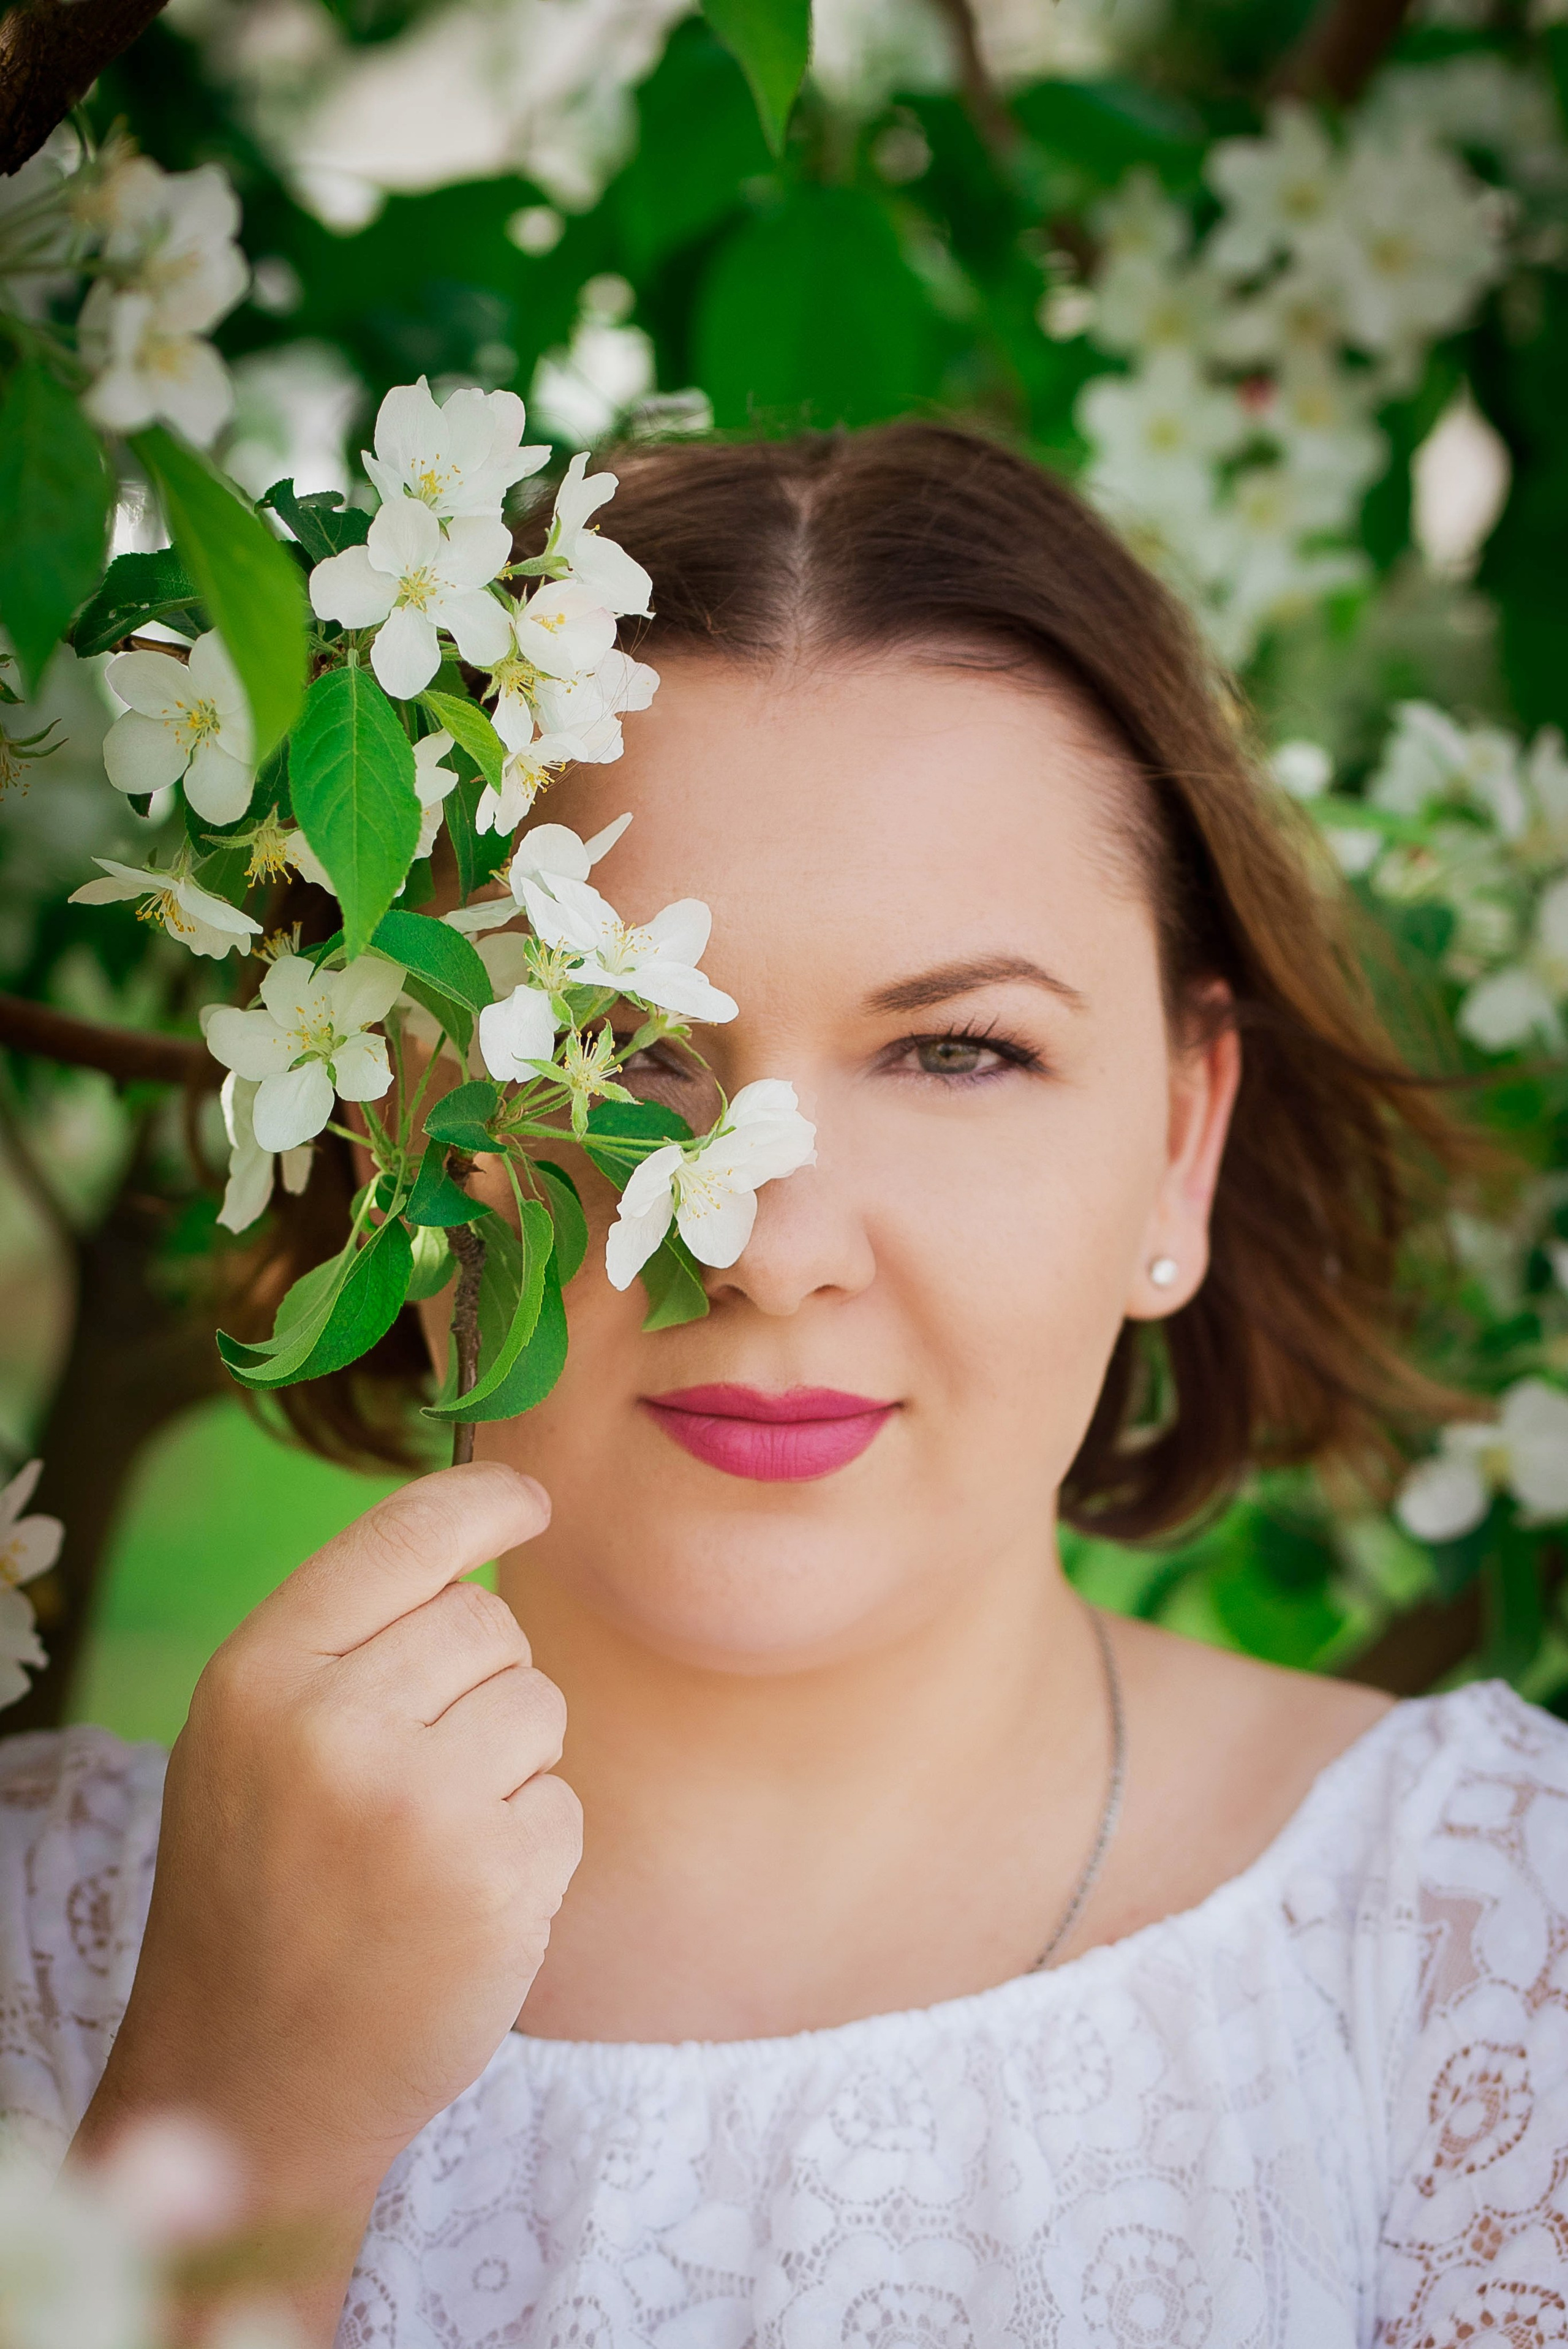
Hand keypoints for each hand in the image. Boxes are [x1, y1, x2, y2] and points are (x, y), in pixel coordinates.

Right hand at [75, 1463, 579, 2237]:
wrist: (252, 2077)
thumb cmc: (261, 1889)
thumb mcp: (249, 1742)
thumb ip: (345, 1641)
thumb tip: (482, 1535)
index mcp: (257, 1675)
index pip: (401, 1536)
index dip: (481, 1501)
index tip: (530, 1498)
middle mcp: (331, 1726)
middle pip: (490, 1621)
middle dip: (480, 1683)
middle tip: (414, 1776)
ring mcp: (417, 1806)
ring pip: (540, 1703)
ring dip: (512, 1764)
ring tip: (428, 1845)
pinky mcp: (495, 1881)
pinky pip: (565, 1802)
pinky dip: (534, 1848)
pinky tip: (460, 1904)